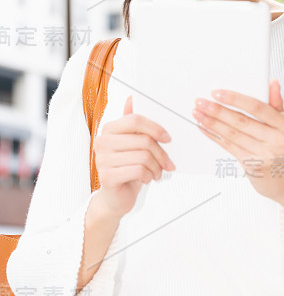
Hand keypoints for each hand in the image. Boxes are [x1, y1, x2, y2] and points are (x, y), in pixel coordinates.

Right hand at [93, 95, 175, 219]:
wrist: (114, 198)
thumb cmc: (127, 167)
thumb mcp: (132, 143)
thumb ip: (132, 123)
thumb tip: (131, 98)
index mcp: (109, 129)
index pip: (135, 120)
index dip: (155, 128)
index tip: (168, 138)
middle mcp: (102, 142)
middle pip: (143, 140)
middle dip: (161, 153)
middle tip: (168, 163)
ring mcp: (102, 159)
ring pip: (143, 156)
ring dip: (156, 167)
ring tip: (157, 172)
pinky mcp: (107, 177)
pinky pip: (138, 170)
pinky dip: (149, 175)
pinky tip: (148, 178)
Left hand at [192, 80, 283, 205]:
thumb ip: (277, 104)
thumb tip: (272, 83)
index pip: (258, 108)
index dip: (236, 99)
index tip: (218, 93)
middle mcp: (276, 141)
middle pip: (241, 121)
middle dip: (218, 110)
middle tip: (202, 102)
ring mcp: (264, 155)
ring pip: (233, 135)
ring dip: (212, 123)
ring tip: (199, 113)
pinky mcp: (252, 167)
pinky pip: (230, 147)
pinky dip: (215, 136)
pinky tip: (205, 129)